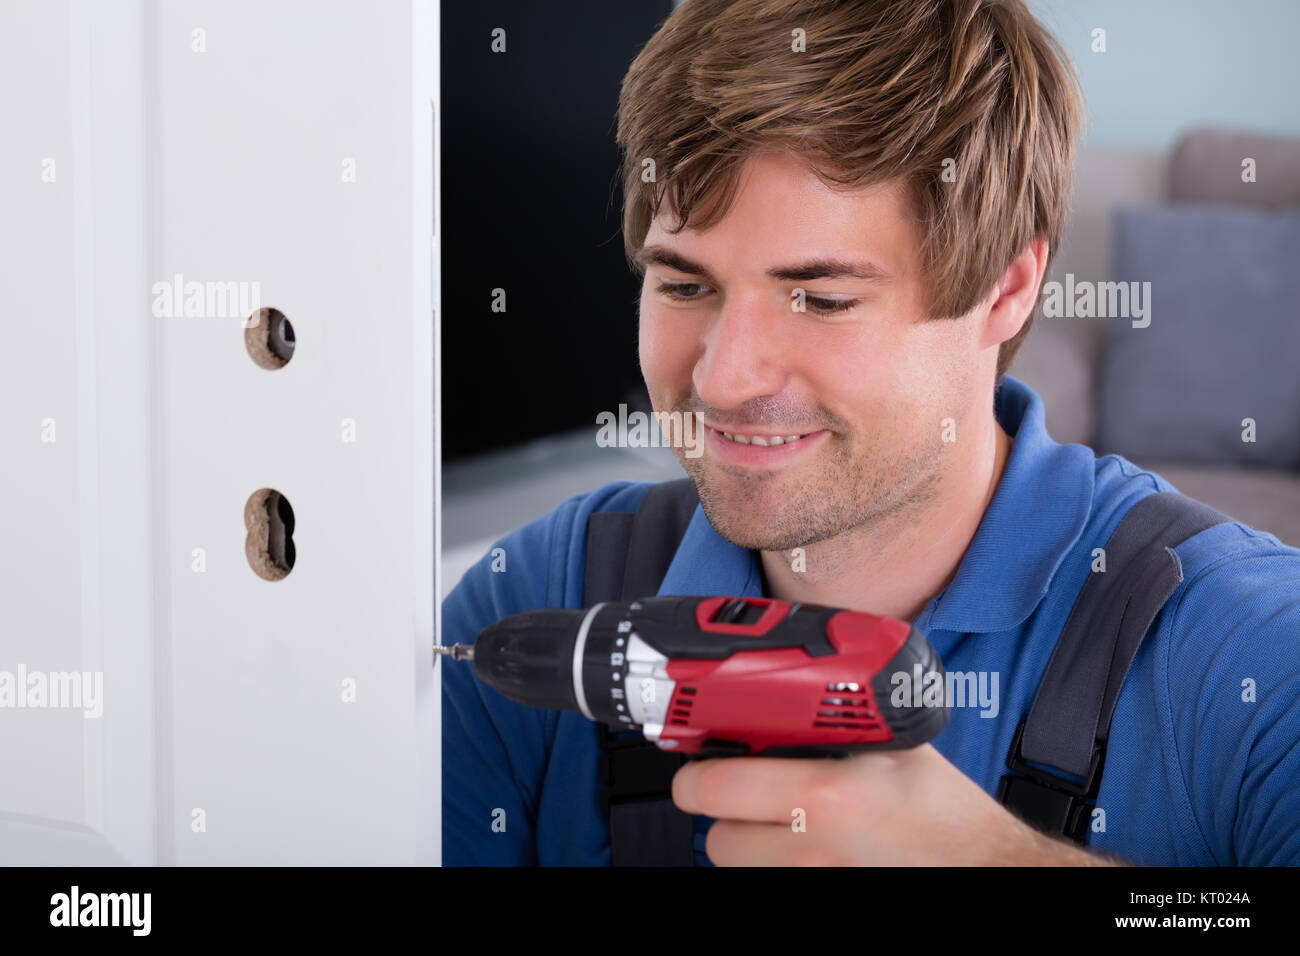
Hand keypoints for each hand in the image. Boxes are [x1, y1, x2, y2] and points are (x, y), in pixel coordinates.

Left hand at [670, 743, 1122, 865]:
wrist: (991, 873)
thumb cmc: (951, 818)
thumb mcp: (897, 749)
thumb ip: (844, 721)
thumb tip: (799, 688)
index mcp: (820, 797)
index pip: (709, 787)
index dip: (698, 770)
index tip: (702, 758)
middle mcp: (807, 850)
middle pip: (714, 836)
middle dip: (725, 810)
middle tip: (748, 791)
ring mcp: (811, 885)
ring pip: (738, 867)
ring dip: (750, 843)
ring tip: (784, 822)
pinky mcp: (817, 904)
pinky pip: (769, 882)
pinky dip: (776, 866)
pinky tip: (806, 848)